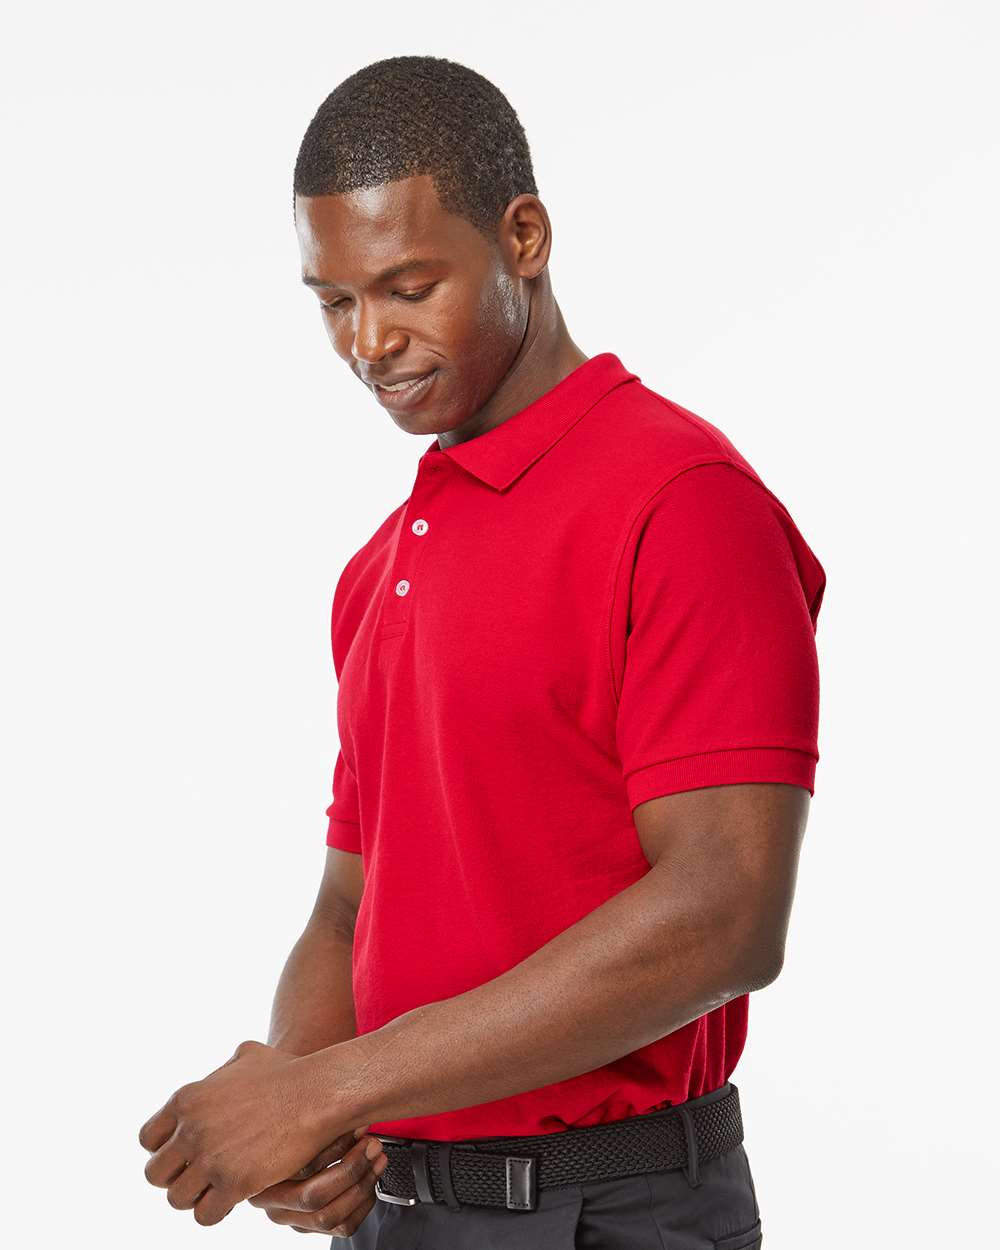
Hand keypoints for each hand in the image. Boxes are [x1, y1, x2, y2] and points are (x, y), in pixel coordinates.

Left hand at [139, 1038, 358, 1224]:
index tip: (186, 1153)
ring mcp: (210, 1158)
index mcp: (187, 1099)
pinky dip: (216, 1212)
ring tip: (218, 1189)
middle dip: (176, 1177)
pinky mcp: (234, 1183)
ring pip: (176, 1199)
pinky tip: (234, 1198)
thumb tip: (218, 1077)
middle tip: (201, 1175)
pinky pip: (204, 1216)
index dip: (166, 1149)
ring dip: (196, 1197)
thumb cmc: (288, 1072)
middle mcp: (191, 1130)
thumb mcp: (247, 1055)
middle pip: (155, 1175)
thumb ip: (221, 1070)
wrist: (317, 1094)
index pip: (148, 1140)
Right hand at [248, 1127, 388, 1235]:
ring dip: (362, 1186)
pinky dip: (363, 1204)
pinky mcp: (312, 1227)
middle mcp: (273, 1204)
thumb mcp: (298, 1128)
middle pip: (314, 1197)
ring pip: (330, 1217)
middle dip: (352, 1169)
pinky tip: (371, 1182)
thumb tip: (360, 1125)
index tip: (360, 1130)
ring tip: (377, 1162)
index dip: (336, 1149)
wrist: (278, 1160)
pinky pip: (343, 1227)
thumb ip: (324, 1128)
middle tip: (373, 1147)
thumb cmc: (291, 1137)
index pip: (299, 1168)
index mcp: (263, 1174)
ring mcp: (293, 1219)